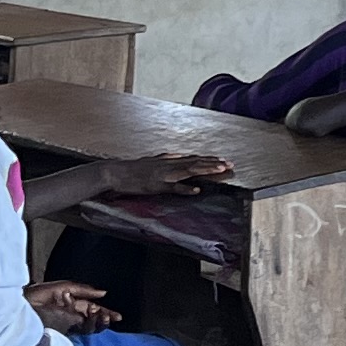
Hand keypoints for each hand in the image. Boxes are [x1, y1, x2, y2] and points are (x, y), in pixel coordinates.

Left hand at [28, 280, 116, 335]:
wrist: (19, 306)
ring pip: (88, 327)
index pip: (91, 309)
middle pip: (93, 320)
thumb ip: (83, 290)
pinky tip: (89, 313)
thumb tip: (104, 294)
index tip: (116, 316)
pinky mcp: (62, 332)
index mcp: (70, 304)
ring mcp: (66, 325)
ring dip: (98, 322)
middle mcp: (70, 315)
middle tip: (112, 318)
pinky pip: (80, 330)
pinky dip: (87, 322)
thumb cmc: (36, 294)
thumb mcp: (62, 287)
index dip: (104, 312)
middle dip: (104, 319)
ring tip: (104, 316)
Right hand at [100, 150, 228, 195]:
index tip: (224, 160)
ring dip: (206, 170)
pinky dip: (186, 188)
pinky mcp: (157, 185)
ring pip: (189, 171)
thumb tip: (181, 155)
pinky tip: (197, 189)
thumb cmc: (134, 169)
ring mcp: (164, 174)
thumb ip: (168, 158)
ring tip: (221, 170)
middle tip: (230, 164)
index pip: (194, 158)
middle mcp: (169, 164)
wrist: (115, 172)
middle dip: (214, 163)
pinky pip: (174, 187)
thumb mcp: (154, 160)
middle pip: (196, 162)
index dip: (210, 159)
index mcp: (169, 160)